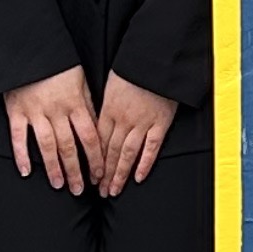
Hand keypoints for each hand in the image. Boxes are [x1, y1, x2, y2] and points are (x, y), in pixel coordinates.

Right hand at [6, 68, 97, 192]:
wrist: (29, 49)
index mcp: (75, 103)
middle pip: (69, 147)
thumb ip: (88, 105)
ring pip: (47, 146)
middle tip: (80, 190)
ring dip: (53, 168)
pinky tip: (25, 171)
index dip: (95, 159)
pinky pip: (18, 137)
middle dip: (76, 170)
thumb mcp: (81, 81)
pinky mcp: (16, 111)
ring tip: (59, 184)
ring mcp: (35, 113)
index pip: (90, 137)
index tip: (99, 174)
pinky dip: (21, 155)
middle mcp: (56, 111)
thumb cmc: (59, 64)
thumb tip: (97, 128)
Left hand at [93, 73, 178, 194]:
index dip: (94, 161)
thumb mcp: (111, 83)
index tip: (91, 175)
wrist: (156, 61)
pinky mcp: (160, 123)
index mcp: (109, 110)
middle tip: (100, 190)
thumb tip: (98, 121)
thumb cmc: (134, 67)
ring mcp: (142, 123)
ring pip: (127, 154)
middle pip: (110, 151)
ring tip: (114, 190)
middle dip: (104, 173)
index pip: (98, 142)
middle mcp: (123, 120)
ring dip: (119, 174)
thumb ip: (106, 105)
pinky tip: (139, 178)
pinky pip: (151, 148)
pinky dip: (144, 164)